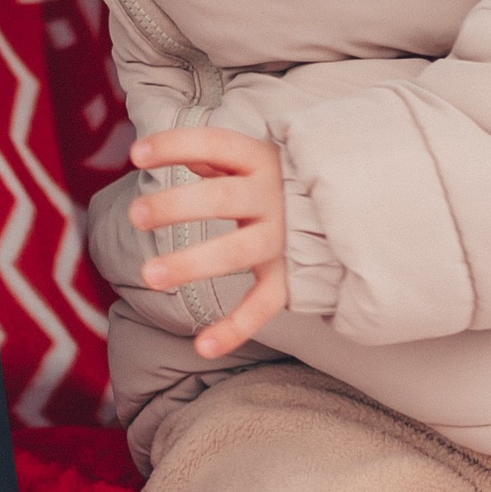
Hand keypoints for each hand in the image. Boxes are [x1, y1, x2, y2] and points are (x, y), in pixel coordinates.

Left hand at [129, 128, 289, 358]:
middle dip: (175, 206)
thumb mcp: (255, 156)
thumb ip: (214, 156)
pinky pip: (262, 305)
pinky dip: (234, 329)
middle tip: (135, 215)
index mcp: (261, 159)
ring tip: (148, 276)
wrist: (355, 206)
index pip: (215, 144)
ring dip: (191, 264)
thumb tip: (173, 155)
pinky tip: (201, 347)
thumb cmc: (283, 178)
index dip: (176, 146)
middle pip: (220, 199)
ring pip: (236, 252)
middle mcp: (273, 197)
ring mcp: (284, 239)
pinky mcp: (291, 277)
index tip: (136, 153)